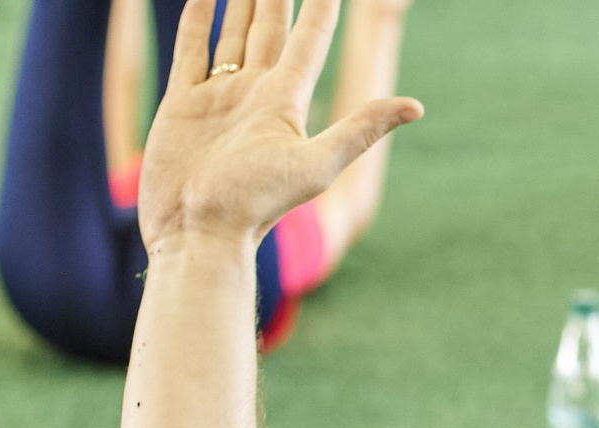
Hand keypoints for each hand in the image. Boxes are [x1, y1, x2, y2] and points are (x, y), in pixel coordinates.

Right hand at [136, 0, 423, 250]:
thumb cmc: (257, 204)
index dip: (321, 4)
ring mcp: (217, 97)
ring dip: (238, 1)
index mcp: (286, 102)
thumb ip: (362, 130)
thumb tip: (417, 107)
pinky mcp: (181, 105)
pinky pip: (191, 51)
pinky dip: (195, 20)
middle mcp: (254, 94)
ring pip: (232, 33)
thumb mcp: (316, 164)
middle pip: (269, 27)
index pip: (309, 38)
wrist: (199, 234)